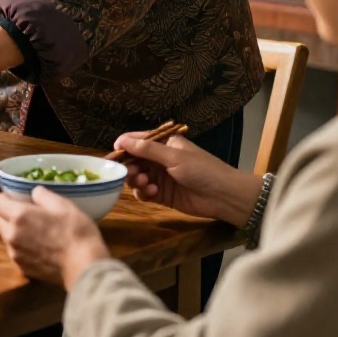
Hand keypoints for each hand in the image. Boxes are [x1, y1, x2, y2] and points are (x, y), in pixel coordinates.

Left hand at [0, 187, 109, 287]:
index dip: (7, 198)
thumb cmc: (76, 232)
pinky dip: (23, 249)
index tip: (21, 199)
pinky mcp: (23, 269)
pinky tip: (42, 249)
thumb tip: (34, 193)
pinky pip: (17, 253)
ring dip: (16, 233)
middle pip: (0, 221)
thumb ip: (43, 195)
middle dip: (10, 216)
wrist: (84, 266)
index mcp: (19, 216)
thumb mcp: (63, 205)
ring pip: (7, 239)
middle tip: (30, 216)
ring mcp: (16, 254)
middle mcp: (12, 235)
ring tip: (38, 234)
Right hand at [115, 132, 262, 225]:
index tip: (114, 156)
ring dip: (137, 180)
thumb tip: (122, 140)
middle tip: (131, 173)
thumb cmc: (202, 170)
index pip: (138, 141)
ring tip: (145, 183)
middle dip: (129, 167)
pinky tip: (153, 193)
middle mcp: (160, 159)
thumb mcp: (174, 157)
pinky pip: (145, 193)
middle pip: (134, 160)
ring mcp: (161, 177)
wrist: (224, 196)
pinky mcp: (162, 195)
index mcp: (165, 144)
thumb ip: (147, 150)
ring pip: (137, 177)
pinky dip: (145, 193)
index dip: (124, 147)